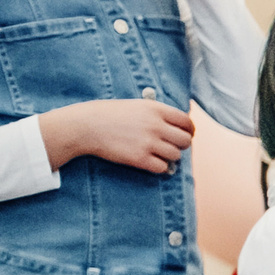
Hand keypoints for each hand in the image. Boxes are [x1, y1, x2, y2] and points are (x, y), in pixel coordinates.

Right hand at [41, 100, 194, 174]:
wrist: (86, 126)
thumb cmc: (108, 114)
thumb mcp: (136, 105)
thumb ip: (156, 113)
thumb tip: (176, 125)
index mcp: (156, 109)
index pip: (186, 121)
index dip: (189, 130)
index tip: (186, 134)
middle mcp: (155, 125)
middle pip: (185, 141)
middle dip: (181, 145)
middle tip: (172, 146)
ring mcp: (149, 143)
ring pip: (176, 156)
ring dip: (170, 157)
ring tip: (158, 153)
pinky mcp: (140, 159)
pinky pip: (162, 168)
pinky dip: (159, 167)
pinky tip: (151, 162)